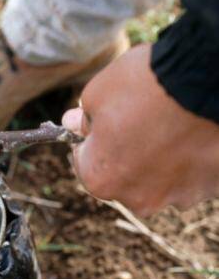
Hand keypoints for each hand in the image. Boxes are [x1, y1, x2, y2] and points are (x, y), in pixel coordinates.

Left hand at [62, 45, 218, 215]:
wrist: (205, 79)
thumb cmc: (142, 86)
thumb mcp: (96, 94)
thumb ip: (83, 118)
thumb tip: (73, 125)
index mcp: (100, 180)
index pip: (84, 164)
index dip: (90, 141)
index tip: (98, 123)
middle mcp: (138, 198)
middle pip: (123, 177)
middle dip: (125, 153)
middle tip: (138, 120)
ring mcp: (179, 197)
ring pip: (161, 178)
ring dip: (161, 159)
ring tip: (171, 123)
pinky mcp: (212, 187)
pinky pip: (193, 175)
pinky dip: (190, 158)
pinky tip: (194, 132)